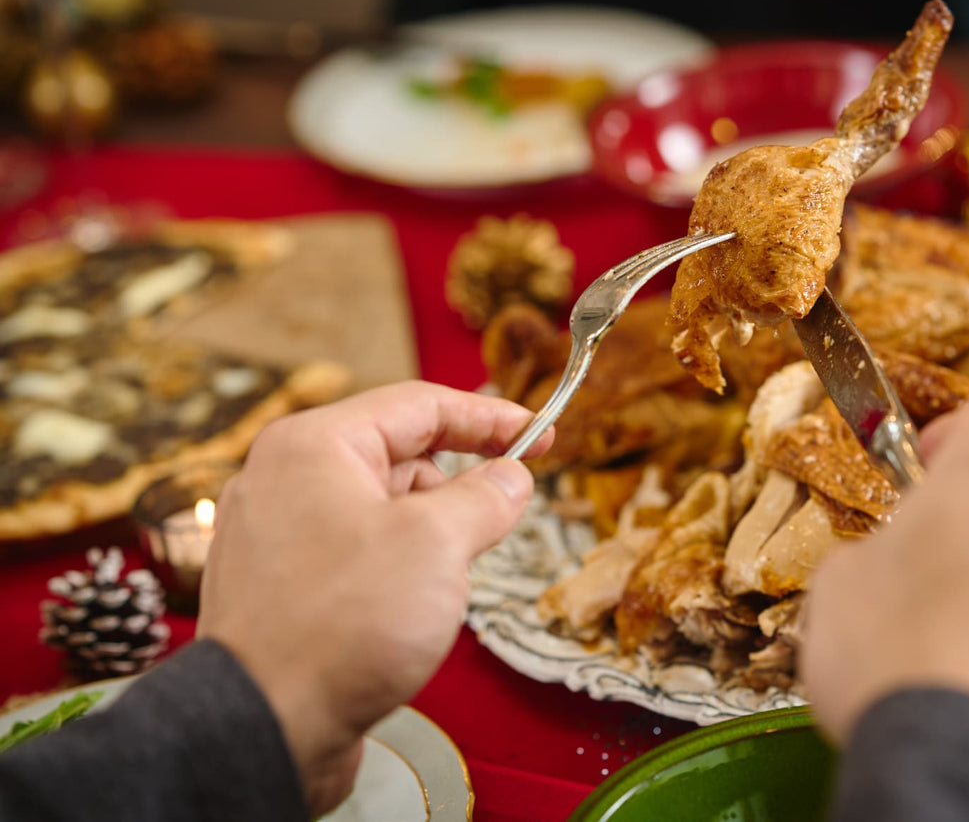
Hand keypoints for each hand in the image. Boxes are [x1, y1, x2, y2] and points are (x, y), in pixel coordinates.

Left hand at [196, 382, 551, 815]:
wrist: (264, 727)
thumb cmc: (345, 624)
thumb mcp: (439, 544)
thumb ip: (486, 496)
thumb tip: (512, 478)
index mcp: (314, 444)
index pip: (421, 404)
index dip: (492, 418)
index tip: (541, 436)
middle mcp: (283, 477)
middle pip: (398, 456)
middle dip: (456, 489)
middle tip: (494, 526)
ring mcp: (274, 533)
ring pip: (378, 509)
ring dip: (425, 536)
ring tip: (437, 586)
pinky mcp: (278, 585)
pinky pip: (353, 552)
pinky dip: (392, 567)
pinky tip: (405, 610)